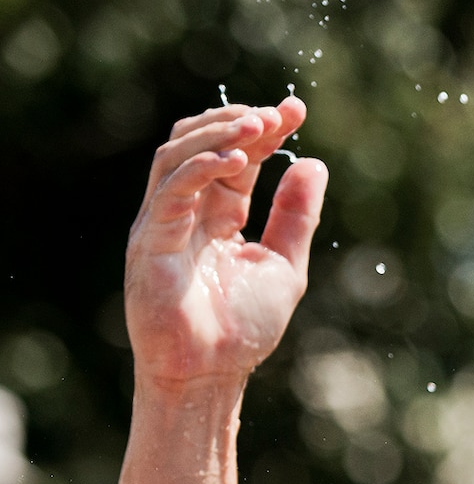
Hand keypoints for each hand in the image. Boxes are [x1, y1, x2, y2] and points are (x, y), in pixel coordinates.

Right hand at [125, 98, 325, 387]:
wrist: (210, 374)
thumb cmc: (241, 328)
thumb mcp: (284, 264)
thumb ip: (295, 216)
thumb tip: (313, 164)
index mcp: (218, 215)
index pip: (236, 157)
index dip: (263, 130)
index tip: (296, 110)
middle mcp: (186, 211)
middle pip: (201, 145)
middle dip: (239, 122)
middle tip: (277, 114)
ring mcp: (163, 222)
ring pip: (177, 155)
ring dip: (218, 134)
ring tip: (258, 125)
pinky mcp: (151, 240)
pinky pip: (171, 190)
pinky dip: (200, 168)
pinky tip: (236, 159)